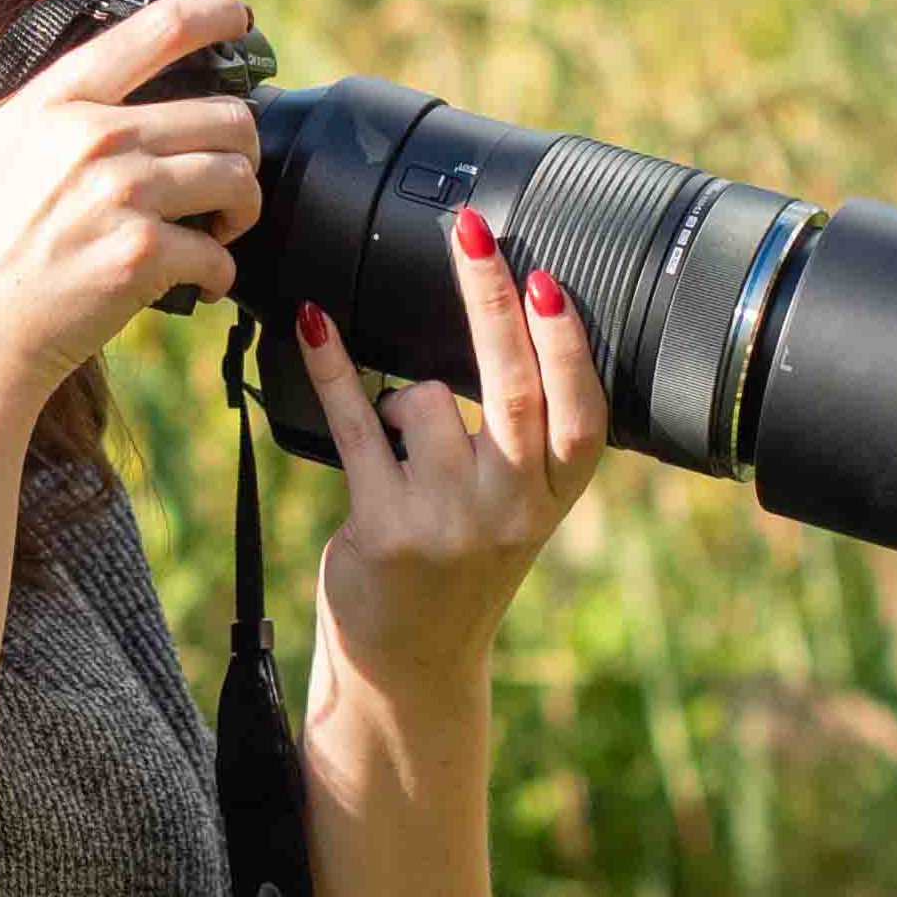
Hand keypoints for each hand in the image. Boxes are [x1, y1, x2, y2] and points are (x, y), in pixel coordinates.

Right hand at [0, 0, 259, 411]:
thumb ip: (27, 104)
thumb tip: (78, 66)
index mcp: (55, 99)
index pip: (158, 30)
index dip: (215, 14)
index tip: (239, 18)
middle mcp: (94, 137)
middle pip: (225, 114)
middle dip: (241, 147)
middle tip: (226, 173)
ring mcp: (121, 195)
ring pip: (238, 178)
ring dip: (241, 208)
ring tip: (219, 228)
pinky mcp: (140, 256)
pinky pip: (220, 254)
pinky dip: (218, 273)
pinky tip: (196, 282)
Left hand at [290, 207, 608, 697]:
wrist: (411, 666)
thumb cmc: (459, 568)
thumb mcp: (515, 510)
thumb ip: (524, 440)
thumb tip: (508, 318)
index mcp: (552, 497)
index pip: (581, 412)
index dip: (568, 345)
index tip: (546, 279)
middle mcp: (510, 510)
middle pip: (510, 387)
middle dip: (491, 298)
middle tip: (472, 230)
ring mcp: (448, 522)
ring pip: (423, 401)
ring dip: (403, 398)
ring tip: (401, 439)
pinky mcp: (385, 528)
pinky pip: (355, 423)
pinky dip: (333, 367)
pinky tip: (315, 325)